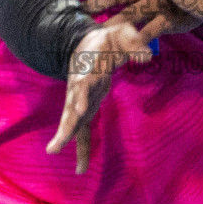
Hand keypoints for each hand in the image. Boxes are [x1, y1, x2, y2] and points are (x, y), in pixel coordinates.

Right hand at [47, 19, 163, 173]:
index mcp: (87, 69)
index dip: (81, 96)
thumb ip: (134, 44)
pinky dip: (80, 148)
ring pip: (71, 121)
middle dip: (66, 125)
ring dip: (65, 137)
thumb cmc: (107, 40)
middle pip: (70, 108)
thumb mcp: (122, 36)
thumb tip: (148, 56)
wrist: (87, 45)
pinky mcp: (82, 110)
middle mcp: (78, 88)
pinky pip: (81, 130)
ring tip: (54, 152)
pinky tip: (80, 168)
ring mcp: (78, 100)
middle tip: (56, 143)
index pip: (83, 84)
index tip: (80, 109)